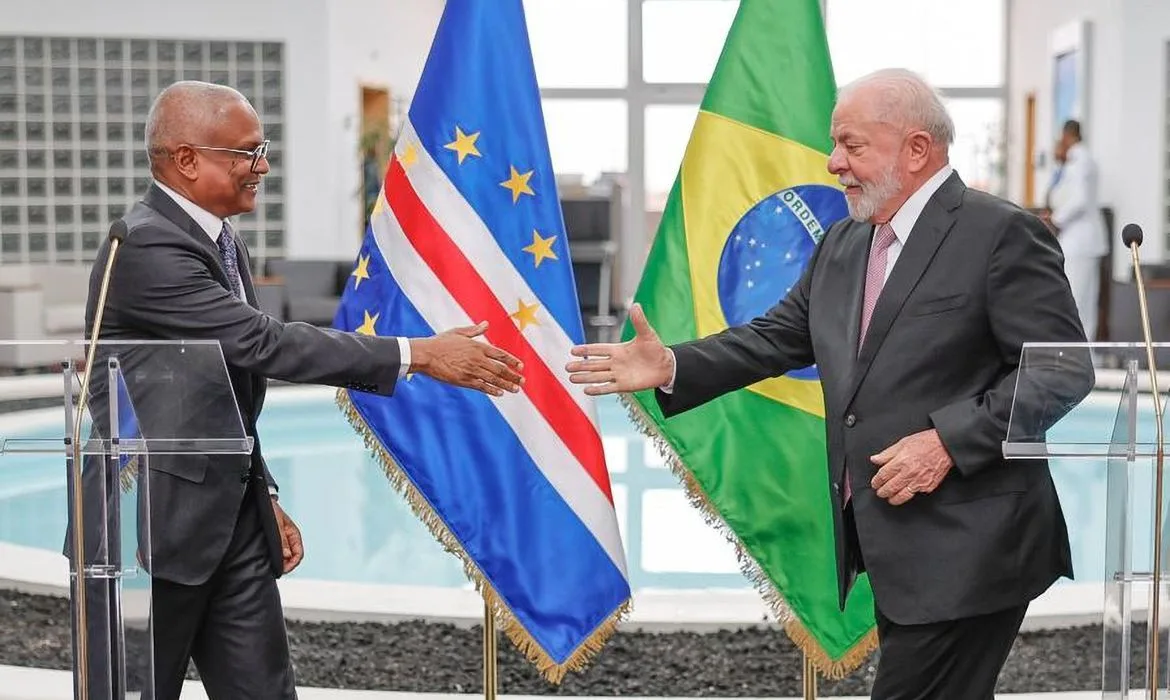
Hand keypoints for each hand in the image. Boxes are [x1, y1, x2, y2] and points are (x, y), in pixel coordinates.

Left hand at [272, 499, 303, 573]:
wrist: (264, 503)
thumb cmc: (272, 510)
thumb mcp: (277, 525)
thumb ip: (282, 540)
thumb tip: (286, 555)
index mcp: (294, 535)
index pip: (298, 554)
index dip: (292, 564)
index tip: (283, 569)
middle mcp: (290, 539)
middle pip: (293, 558)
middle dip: (287, 565)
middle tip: (277, 571)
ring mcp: (284, 541)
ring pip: (287, 557)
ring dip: (282, 563)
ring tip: (272, 567)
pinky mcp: (276, 541)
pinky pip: (279, 553)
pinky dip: (277, 559)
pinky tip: (270, 561)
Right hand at [409, 321, 523, 395]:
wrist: (426, 355)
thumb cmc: (440, 342)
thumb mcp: (458, 332)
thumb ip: (474, 330)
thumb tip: (486, 324)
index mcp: (477, 346)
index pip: (500, 354)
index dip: (512, 361)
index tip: (521, 367)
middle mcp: (477, 359)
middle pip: (500, 369)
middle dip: (513, 376)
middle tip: (522, 382)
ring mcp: (471, 370)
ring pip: (493, 379)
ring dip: (506, 385)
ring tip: (515, 389)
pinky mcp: (463, 380)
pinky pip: (481, 386)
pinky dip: (491, 390)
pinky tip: (499, 393)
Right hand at [565, 303, 673, 395]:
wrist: (665, 366)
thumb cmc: (656, 349)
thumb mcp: (647, 334)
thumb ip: (639, 321)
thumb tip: (635, 305)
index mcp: (618, 350)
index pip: (598, 349)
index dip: (586, 350)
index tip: (573, 350)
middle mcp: (615, 362)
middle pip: (594, 364)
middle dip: (581, 366)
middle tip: (567, 367)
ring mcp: (619, 374)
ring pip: (598, 376)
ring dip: (585, 377)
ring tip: (572, 379)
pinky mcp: (624, 385)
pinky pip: (608, 388)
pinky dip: (598, 389)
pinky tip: (587, 390)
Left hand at [869, 429, 953, 505]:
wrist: (945, 446)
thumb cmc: (925, 442)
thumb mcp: (902, 443)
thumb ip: (887, 454)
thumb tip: (874, 459)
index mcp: (901, 462)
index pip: (883, 476)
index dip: (876, 482)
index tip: (875, 484)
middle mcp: (909, 473)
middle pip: (890, 488)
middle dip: (882, 492)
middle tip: (880, 492)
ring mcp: (919, 481)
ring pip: (902, 496)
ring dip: (893, 499)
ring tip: (890, 498)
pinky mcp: (928, 486)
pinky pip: (916, 493)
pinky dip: (910, 494)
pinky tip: (906, 492)